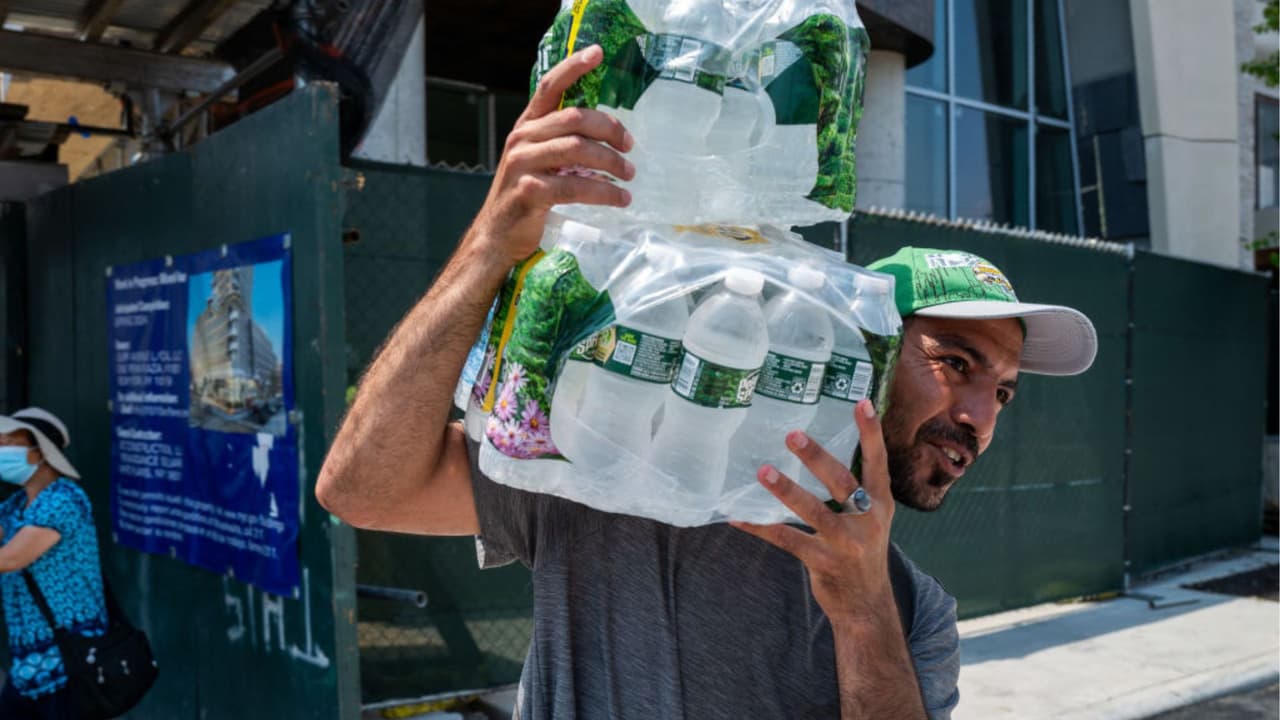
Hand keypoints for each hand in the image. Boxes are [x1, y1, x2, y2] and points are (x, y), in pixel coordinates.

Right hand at [467, 45, 634, 266]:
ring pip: (577, 149)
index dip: (573, 67)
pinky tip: (620, 199)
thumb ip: (561, 142)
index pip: (550, 87)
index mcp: (527, 127)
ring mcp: (523, 164)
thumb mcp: (538, 161)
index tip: (598, 52)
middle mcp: (522, 139)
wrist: (497, 237)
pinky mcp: (530, 191)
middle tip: (629, 146)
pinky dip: (604, 192)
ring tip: (629, 175)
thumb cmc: (525, 197)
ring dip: (611, 162)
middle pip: (574, 118)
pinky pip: (576, 186)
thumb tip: (607, 134)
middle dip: (609, 128)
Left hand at [731, 399, 895, 624]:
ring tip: (763, 471)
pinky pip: (787, 539)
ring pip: (813, 511)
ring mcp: (846, 543)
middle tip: (792, 434)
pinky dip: (760, 527)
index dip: (870, 432)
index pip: (878, 461)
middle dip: (817, 457)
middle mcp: (867, 520)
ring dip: (786, 490)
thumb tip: (823, 452)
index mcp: (880, 503)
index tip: (862, 402)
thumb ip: (857, 490)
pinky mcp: (823, 562)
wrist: (867, 606)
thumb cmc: (862, 552)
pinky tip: (738, 517)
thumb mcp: (872, 519)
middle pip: (841, 481)